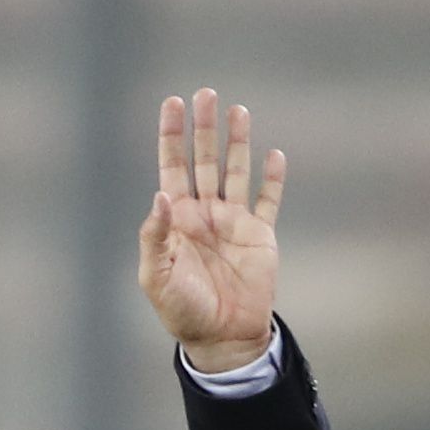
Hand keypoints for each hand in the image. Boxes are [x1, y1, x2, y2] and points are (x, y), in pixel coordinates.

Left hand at [137, 88, 284, 373]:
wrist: (221, 337)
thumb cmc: (182, 310)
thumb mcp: (157, 276)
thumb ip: (155, 235)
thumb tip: (160, 194)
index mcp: (176, 220)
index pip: (172, 168)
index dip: (172, 137)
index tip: (173, 104)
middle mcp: (205, 214)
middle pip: (204, 160)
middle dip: (204, 128)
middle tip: (206, 93)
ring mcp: (233, 222)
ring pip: (235, 170)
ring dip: (237, 141)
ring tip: (238, 110)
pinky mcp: (260, 235)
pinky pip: (267, 200)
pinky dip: (273, 179)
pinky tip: (274, 155)